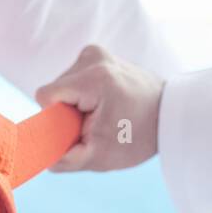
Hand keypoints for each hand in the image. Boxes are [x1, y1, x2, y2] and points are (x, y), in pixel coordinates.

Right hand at [35, 45, 165, 172]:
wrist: (170, 115)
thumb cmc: (138, 136)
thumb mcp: (101, 157)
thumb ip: (66, 160)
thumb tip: (41, 158)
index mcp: (94, 77)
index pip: (46, 96)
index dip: (55, 118)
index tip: (78, 129)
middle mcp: (93, 56)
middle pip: (54, 90)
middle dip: (67, 112)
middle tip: (96, 124)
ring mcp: (96, 52)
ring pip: (63, 85)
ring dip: (76, 104)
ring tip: (104, 113)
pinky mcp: (99, 54)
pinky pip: (74, 80)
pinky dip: (84, 95)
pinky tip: (104, 103)